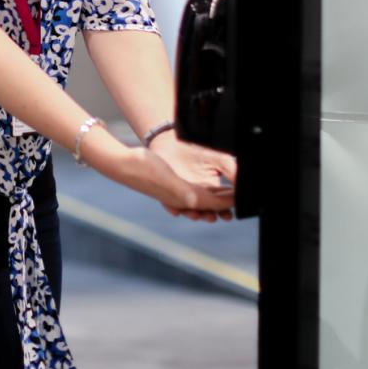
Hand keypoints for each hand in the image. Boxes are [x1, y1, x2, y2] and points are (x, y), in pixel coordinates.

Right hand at [94, 145, 233, 218]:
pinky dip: (205, 193)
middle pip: (210, 204)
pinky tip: (208, 189)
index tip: (243, 197)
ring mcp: (175, 193)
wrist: (124, 164)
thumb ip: (183, 192)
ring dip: (217, 200)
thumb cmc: (144, 169)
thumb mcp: (167, 179)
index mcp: (183, 197)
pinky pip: (193, 193)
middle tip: (242, 200)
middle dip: (226, 204)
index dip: (230, 201)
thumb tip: (197, 204)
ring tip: (230, 198)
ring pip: (202, 200)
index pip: (213, 203)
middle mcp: (181, 198)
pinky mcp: (170, 186)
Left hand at [149, 135, 237, 221]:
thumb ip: (232, 172)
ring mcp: (183, 194)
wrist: (173, 140)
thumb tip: (245, 185)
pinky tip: (176, 211)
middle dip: (210, 215)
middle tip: (213, 217)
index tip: (228, 215)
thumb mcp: (220, 159)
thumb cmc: (198, 148)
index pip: (220, 204)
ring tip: (197, 215)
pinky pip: (169, 203)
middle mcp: (198, 194)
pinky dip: (172, 208)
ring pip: (189, 210)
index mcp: (212, 188)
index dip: (224, 210)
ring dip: (194, 215)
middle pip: (206, 210)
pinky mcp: (167, 192)